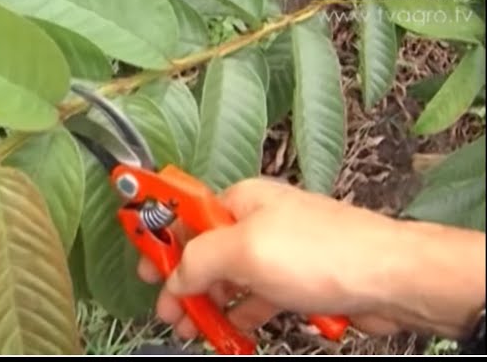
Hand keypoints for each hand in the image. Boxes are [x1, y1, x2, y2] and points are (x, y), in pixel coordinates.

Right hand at [137, 178, 485, 341]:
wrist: (390, 280)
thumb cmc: (323, 252)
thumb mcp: (245, 250)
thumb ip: (199, 260)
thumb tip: (175, 276)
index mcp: (242, 200)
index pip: (188, 213)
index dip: (161, 237)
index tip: (142, 264)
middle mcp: (258, 222)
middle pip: (206, 251)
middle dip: (184, 282)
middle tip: (169, 312)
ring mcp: (278, 252)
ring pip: (231, 279)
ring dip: (211, 304)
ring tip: (194, 330)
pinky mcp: (296, 280)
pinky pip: (257, 298)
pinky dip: (242, 315)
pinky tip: (233, 332)